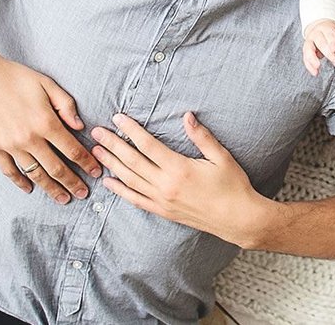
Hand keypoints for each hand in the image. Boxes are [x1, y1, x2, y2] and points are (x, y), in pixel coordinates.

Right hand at [0, 54, 99, 202]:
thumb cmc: (15, 77)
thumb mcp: (48, 84)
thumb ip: (66, 106)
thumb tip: (80, 126)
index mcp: (46, 123)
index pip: (73, 150)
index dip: (87, 164)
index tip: (96, 173)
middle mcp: (30, 139)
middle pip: (56, 168)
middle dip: (73, 183)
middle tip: (83, 194)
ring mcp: (10, 146)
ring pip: (35, 174)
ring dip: (51, 189)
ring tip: (63, 198)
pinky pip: (9, 171)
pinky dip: (20, 182)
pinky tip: (29, 189)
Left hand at [92, 112, 267, 246]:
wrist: (238, 219)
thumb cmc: (233, 186)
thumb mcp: (221, 157)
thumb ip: (202, 137)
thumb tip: (187, 116)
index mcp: (179, 169)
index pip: (148, 145)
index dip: (131, 130)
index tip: (118, 118)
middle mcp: (166, 185)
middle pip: (132, 161)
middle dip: (113, 145)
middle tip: (96, 132)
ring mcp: (162, 200)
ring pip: (130, 180)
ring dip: (111, 165)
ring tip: (97, 152)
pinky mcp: (163, 211)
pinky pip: (136, 200)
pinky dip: (120, 191)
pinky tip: (109, 182)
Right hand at [301, 19, 334, 75]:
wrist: (318, 26)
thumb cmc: (331, 32)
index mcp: (326, 28)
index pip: (329, 35)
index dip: (332, 42)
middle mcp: (315, 34)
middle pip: (320, 43)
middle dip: (328, 54)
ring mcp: (309, 42)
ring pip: (308, 50)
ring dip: (313, 59)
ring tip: (317, 68)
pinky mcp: (305, 50)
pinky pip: (305, 58)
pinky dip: (309, 66)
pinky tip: (315, 72)